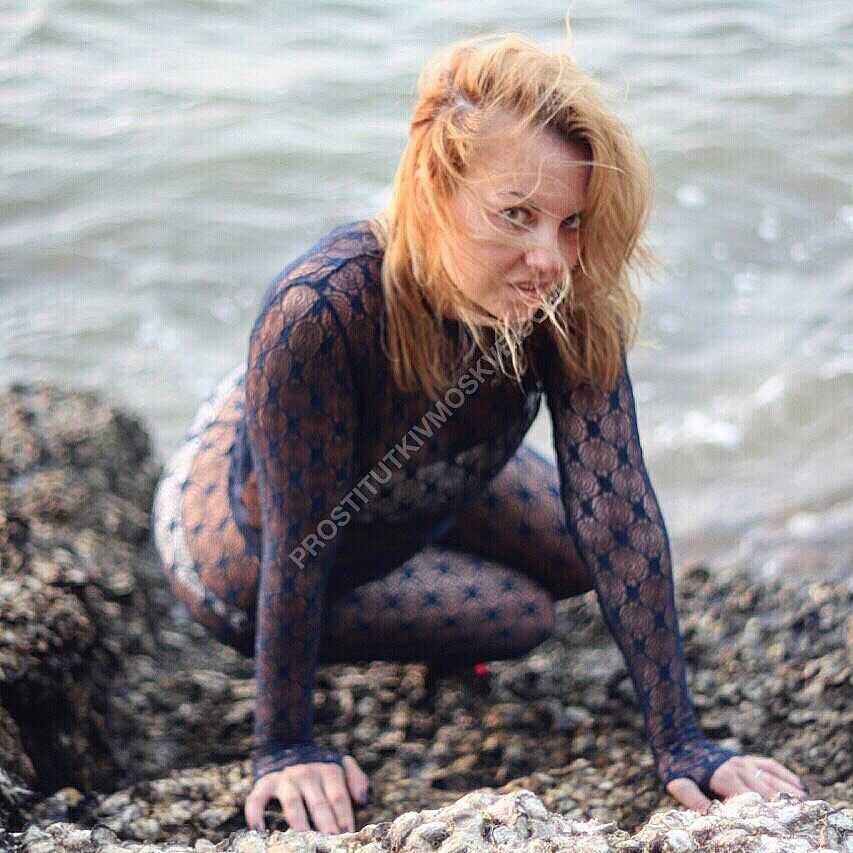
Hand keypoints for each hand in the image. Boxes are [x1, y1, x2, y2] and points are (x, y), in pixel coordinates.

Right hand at [244, 755, 368, 833]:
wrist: (287, 745)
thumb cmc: (320, 768)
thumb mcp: (341, 766)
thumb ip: (356, 780)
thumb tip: (362, 800)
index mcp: (329, 771)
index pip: (339, 798)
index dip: (344, 818)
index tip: (347, 836)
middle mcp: (308, 773)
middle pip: (319, 804)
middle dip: (325, 826)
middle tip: (329, 843)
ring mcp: (286, 779)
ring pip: (293, 804)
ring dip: (299, 824)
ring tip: (304, 841)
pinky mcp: (265, 783)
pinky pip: (257, 800)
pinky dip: (256, 814)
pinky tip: (260, 832)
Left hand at [666, 755, 806, 811]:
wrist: (677, 737)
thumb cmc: (676, 764)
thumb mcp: (678, 783)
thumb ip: (692, 798)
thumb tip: (709, 815)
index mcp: (724, 776)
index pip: (749, 797)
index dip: (763, 811)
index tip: (776, 825)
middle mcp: (738, 767)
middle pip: (765, 790)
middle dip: (782, 805)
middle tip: (799, 820)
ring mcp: (744, 761)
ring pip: (772, 778)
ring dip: (790, 791)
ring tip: (807, 806)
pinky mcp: (746, 758)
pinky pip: (770, 765)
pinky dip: (786, 775)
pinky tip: (800, 786)